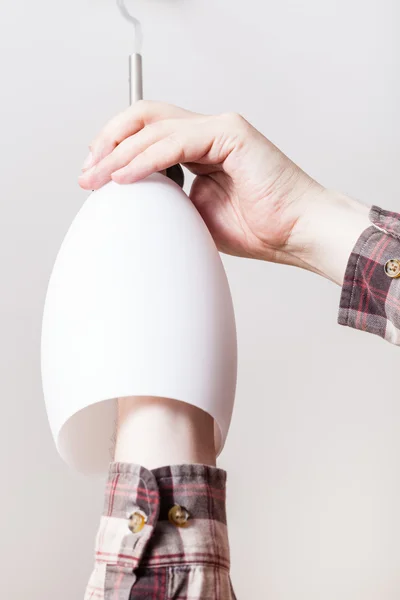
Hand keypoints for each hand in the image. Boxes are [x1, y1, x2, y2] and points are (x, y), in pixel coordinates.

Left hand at [79, 101, 369, 281]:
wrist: (297, 234)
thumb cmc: (259, 228)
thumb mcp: (195, 216)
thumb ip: (166, 200)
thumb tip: (131, 199)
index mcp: (200, 149)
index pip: (147, 134)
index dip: (115, 150)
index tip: (94, 177)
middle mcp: (208, 132)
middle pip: (144, 118)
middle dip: (109, 142)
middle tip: (88, 172)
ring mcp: (220, 129)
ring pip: (154, 125)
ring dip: (119, 152)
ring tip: (97, 177)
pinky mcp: (231, 134)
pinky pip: (175, 141)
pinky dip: (145, 159)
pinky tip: (125, 177)